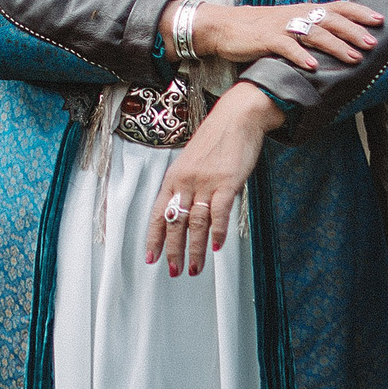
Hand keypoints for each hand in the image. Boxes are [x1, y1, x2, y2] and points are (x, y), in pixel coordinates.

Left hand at [145, 83, 282, 276]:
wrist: (236, 117)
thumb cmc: (215, 140)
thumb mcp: (192, 162)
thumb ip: (187, 185)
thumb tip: (185, 210)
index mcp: (174, 177)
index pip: (159, 212)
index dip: (154, 237)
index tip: (151, 257)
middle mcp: (185, 181)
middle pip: (176, 222)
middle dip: (174, 250)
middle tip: (175, 270)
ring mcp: (205, 182)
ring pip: (196, 223)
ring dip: (196, 248)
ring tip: (196, 268)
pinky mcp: (227, 182)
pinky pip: (219, 212)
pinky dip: (218, 232)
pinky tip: (217, 247)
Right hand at [190, 0, 380, 72]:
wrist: (224, 26)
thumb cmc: (258, 28)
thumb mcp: (288, 24)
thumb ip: (310, 30)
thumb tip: (337, 41)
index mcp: (304, 10)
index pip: (338, 7)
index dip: (359, 13)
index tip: (381, 19)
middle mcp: (296, 15)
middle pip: (331, 20)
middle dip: (354, 32)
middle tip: (373, 43)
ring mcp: (281, 26)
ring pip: (314, 34)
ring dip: (336, 46)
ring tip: (353, 58)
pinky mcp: (266, 39)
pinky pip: (287, 47)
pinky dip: (301, 56)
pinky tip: (313, 66)